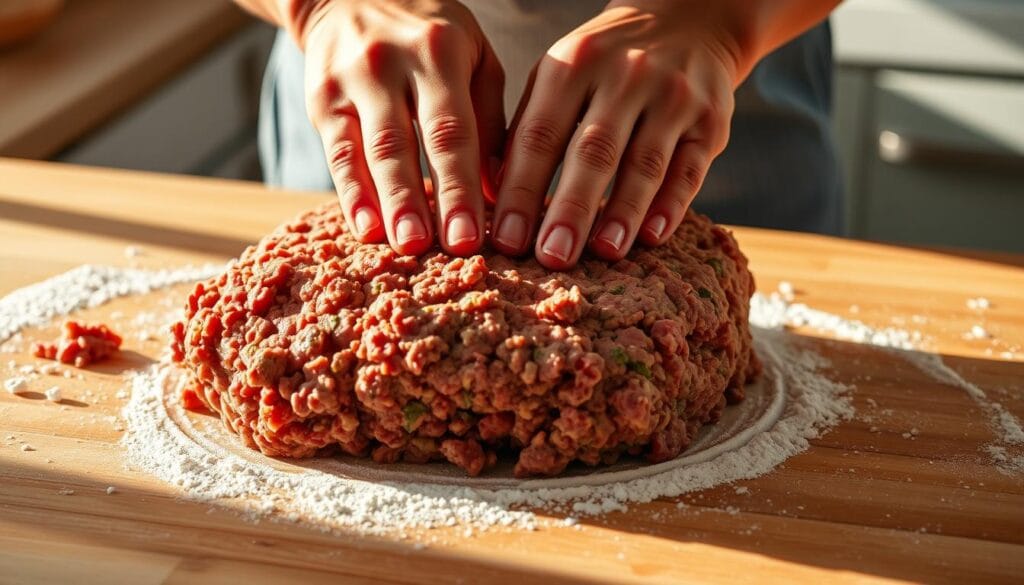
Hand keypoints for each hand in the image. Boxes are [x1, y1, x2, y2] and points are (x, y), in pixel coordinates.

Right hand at [299, 0, 504, 254]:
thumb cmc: (431, 34)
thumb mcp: (473, 57)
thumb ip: (489, 120)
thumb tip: (500, 191)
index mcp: (440, 52)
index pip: (454, 130)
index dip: (462, 186)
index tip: (474, 235)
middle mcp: (392, 63)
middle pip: (408, 144)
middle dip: (425, 201)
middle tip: (441, 250)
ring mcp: (350, 80)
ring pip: (368, 151)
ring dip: (388, 204)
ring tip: (404, 248)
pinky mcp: (321, 98)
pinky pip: (336, 153)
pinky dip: (351, 194)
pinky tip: (366, 228)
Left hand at [490, 0, 741, 268]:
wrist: (688, 23)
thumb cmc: (603, 66)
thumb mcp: (559, 75)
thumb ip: (529, 128)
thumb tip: (494, 196)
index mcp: (573, 65)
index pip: (540, 135)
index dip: (521, 190)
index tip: (505, 239)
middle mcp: (625, 75)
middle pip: (593, 152)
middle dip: (570, 209)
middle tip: (551, 257)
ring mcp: (673, 96)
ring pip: (645, 163)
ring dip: (622, 212)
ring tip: (602, 253)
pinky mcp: (710, 120)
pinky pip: (690, 169)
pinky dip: (671, 205)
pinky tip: (651, 237)